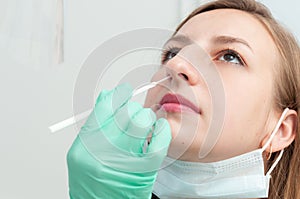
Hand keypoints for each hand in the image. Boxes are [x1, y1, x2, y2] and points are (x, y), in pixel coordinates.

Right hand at [67, 84, 170, 198]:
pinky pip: (158, 143)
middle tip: (132, 115)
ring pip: (143, 122)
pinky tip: (159, 127)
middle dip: (132, 109)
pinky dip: (161, 130)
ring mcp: (124, 161)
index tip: (124, 92)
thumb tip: (108, 95)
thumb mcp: (83, 153)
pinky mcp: (144, 171)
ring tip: (143, 124)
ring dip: (146, 118)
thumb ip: (94, 124)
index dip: (118, 95)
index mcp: (84, 146)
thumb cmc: (92, 181)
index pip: (105, 108)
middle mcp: (103, 152)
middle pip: (126, 112)